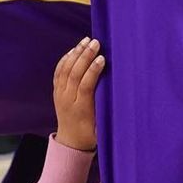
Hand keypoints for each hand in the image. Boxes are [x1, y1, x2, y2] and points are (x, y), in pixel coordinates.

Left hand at [53, 37, 104, 151]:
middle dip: (85, 57)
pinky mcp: (56, 91)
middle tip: (95, 43)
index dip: (93, 71)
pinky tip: (74, 50)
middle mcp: (67, 100)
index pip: (86, 85)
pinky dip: (65, 59)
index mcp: (81, 109)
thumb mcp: (102, 127)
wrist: (70, 141)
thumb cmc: (91, 134)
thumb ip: (109, 113)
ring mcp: (59, 94)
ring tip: (86, 41)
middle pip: (74, 74)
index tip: (102, 59)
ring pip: (65, 70)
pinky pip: (59, 71)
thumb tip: (126, 100)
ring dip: (76, 54)